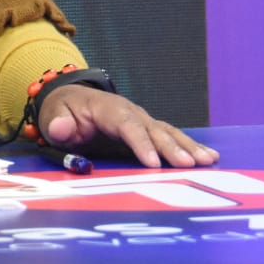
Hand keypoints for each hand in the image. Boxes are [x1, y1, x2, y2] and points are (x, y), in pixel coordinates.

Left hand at [39, 84, 217, 168]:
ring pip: (167, 132)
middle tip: (188, 165)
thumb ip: (56, 123)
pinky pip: (171, 137)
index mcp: (106, 108)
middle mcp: (129, 111)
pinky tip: (210, 156)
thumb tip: (61, 129)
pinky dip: (189, 146)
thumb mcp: (53, 115)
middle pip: (152, 129)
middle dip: (171, 147)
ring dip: (187, 146)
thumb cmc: (63, 111)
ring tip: (208, 160)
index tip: (152, 163)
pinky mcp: (148, 130)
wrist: (71, 99)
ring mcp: (141, 119)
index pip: (125, 124)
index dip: (140, 143)